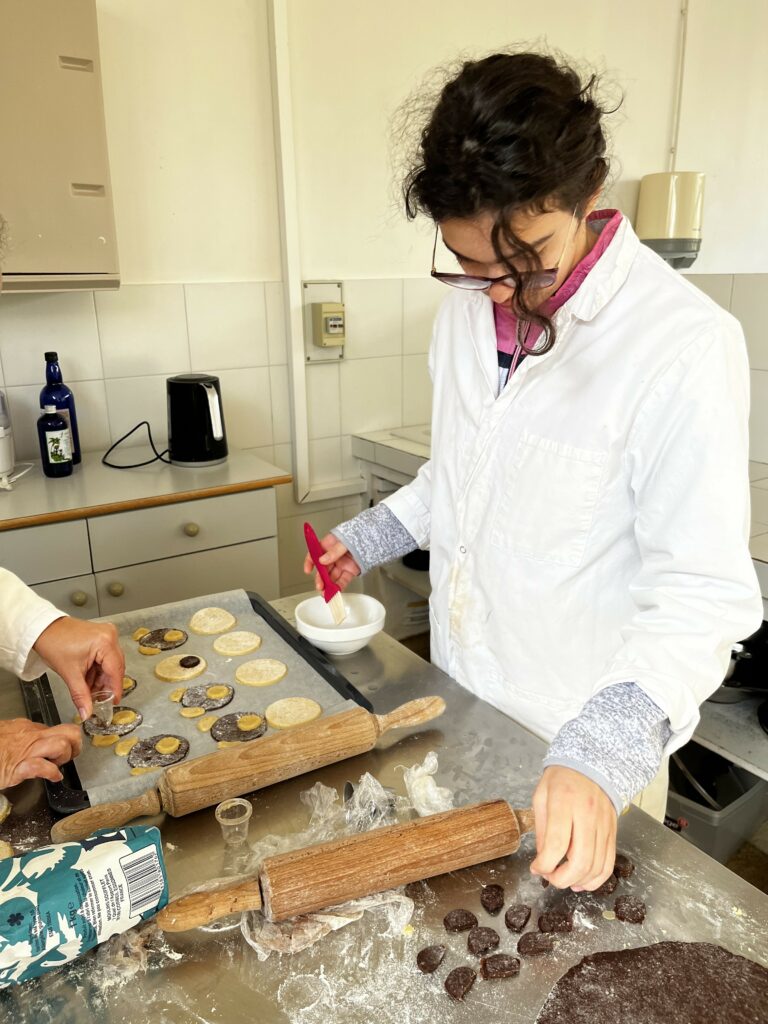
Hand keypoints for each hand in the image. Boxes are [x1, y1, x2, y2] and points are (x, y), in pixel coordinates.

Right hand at [0, 718, 81, 787]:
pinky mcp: (18, 766)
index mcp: (28, 728)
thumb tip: (38, 741)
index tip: (65, 750)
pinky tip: (53, 777)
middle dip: (75, 744)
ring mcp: (25, 750)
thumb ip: (23, 737)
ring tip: (59, 765)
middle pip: (68, 731)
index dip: (67, 740)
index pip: (58, 729)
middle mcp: (30, 735)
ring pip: (60, 745)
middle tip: (70, 756)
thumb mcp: (8, 737)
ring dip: (65, 757)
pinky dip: (52, 773)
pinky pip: (42, 767)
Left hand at [33, 617, 124, 720]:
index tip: (113, 702)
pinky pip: (106, 657)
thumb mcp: (69, 673)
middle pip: (115, 667)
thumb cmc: (54, 643)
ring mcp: (107, 634)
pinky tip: (89, 678)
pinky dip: (98, 669)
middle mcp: (110, 636)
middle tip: (99, 699)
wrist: (42, 630)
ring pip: (110, 663)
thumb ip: (81, 695)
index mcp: (105, 642)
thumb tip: (87, 712)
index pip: (116, 671)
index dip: (115, 689)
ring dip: (101, 678)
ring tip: (89, 690)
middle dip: (106, 685)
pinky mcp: (102, 636)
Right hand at [303, 533, 360, 592]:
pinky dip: (339, 587)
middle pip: (323, 569)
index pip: (314, 554)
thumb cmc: (358, 534)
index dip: (309, 562)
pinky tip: (336, 591)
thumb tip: (322, 560)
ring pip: (332, 577)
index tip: (308, 570)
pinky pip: (343, 580)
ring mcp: (341, 564)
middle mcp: (333, 556)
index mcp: (328, 545)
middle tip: (320, 585)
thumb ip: (334, 551)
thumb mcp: (344, 541)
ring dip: (328, 586)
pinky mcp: (350, 571)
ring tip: (326, 593)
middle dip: (320, 578)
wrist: (374, 538)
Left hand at [530, 765, 617, 890]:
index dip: (545, 864)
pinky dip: (596, 879)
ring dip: (578, 881)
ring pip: (596, 866)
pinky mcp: (613, 833)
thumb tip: (543, 859)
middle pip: (580, 860)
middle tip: (550, 878)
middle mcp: (587, 815)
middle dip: (562, 879)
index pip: (557, 843)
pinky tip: (582, 881)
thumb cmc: (562, 779)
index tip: (536, 868)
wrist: (593, 765)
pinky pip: (608, 863)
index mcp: (564, 802)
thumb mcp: (541, 796)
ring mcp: (603, 825)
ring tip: (564, 880)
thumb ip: (542, 828)